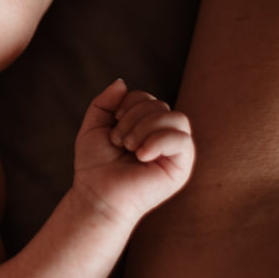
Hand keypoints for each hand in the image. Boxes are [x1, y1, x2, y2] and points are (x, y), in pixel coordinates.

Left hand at [73, 79, 193, 225]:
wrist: (97, 195)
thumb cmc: (95, 165)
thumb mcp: (94, 126)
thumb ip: (105, 102)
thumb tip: (122, 82)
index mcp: (146, 127)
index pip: (147, 98)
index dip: (128, 105)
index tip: (113, 126)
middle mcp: (163, 136)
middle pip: (161, 105)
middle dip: (134, 118)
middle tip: (119, 141)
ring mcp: (175, 152)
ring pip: (176, 118)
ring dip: (146, 128)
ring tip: (129, 147)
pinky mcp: (182, 167)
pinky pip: (183, 139)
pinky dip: (159, 141)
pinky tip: (141, 155)